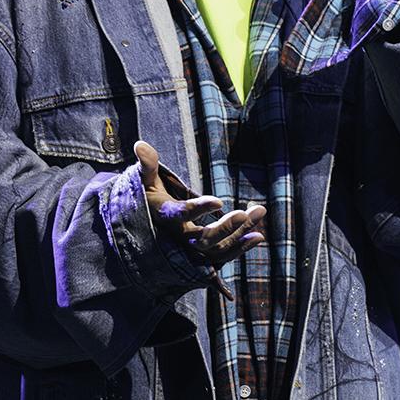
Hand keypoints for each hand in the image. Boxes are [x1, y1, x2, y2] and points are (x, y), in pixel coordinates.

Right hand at [134, 141, 265, 271]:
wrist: (146, 228)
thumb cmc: (148, 199)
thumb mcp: (145, 181)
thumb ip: (147, 165)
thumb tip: (140, 144)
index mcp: (165, 216)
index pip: (181, 215)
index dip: (199, 209)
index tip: (219, 201)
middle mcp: (178, 237)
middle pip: (202, 238)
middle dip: (225, 227)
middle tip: (243, 212)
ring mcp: (191, 249)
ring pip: (217, 248)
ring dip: (240, 233)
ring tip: (259, 213)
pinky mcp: (202, 255)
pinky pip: (222, 256)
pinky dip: (240, 248)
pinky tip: (258, 236)